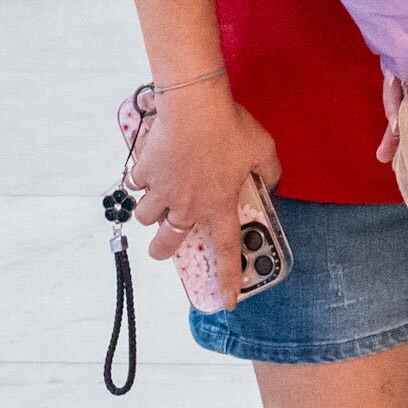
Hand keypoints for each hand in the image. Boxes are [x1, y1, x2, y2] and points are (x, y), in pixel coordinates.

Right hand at [127, 84, 279, 307]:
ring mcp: (161, 190)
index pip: (226, 251)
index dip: (227, 278)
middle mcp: (186, 205)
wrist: (194, 106)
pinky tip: (152, 167)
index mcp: (218, 205)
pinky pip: (137, 183)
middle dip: (162, 250)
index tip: (227, 301)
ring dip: (151, 212)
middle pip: (165, 244)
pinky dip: (142, 179)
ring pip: (145, 217)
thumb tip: (270, 184)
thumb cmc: (231, 128)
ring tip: (159, 198)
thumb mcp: (263, 149)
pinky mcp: (145, 171)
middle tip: (164, 244)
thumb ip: (270, 173)